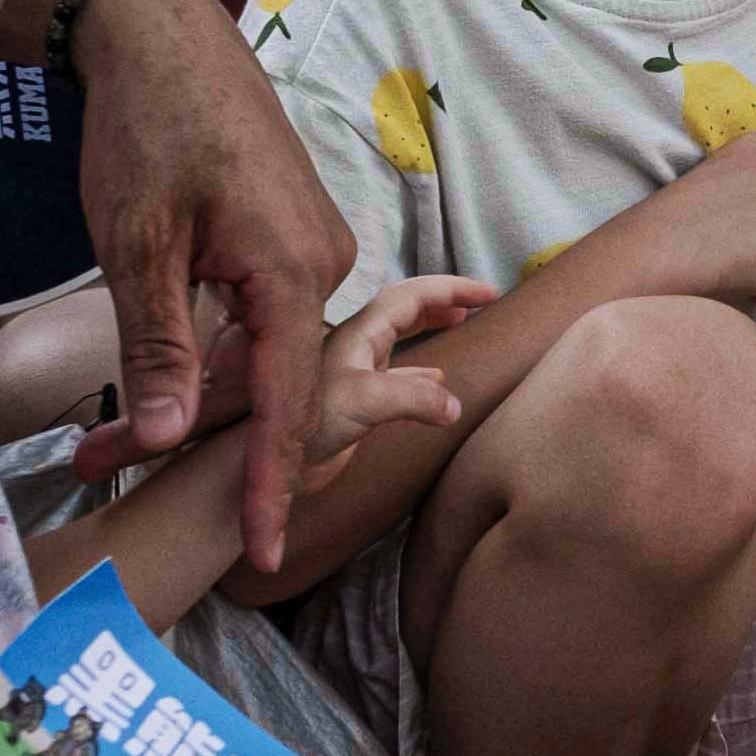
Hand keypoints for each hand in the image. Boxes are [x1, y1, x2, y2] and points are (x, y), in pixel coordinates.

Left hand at [65, 0, 364, 582]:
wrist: (162, 36)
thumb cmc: (147, 128)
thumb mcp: (136, 243)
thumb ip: (156, 344)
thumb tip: (162, 436)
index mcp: (293, 269)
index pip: (289, 401)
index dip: (271, 482)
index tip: (264, 549)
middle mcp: (324, 261)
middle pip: (274, 381)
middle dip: (204, 439)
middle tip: (102, 473)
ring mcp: (314, 245)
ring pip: (265, 350)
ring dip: (203, 393)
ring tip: (111, 434)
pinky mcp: (292, 233)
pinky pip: (265, 315)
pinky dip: (219, 350)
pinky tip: (172, 370)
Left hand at [292, 271, 495, 478]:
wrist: (266, 465)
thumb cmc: (305, 424)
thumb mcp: (363, 401)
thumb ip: (412, 398)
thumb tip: (454, 405)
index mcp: (361, 332)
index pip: (413, 296)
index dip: (452, 290)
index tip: (489, 294)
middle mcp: (358, 345)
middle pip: (406, 309)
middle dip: (442, 301)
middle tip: (480, 302)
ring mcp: (355, 371)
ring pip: (400, 339)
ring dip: (429, 328)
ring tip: (459, 324)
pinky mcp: (354, 401)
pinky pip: (396, 374)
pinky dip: (420, 370)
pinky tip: (436, 380)